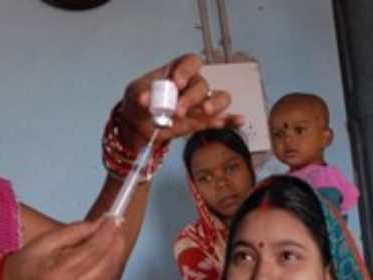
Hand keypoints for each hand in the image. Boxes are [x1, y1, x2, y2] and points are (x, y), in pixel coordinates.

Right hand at [1, 217, 125, 279]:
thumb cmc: (24, 266)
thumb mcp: (44, 242)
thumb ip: (74, 232)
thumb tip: (99, 224)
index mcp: (57, 275)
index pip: (91, 252)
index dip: (106, 234)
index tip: (113, 218)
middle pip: (104, 264)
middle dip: (115, 242)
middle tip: (118, 223)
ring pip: (107, 274)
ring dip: (116, 252)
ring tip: (117, 234)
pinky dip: (110, 264)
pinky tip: (110, 250)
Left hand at [120, 53, 243, 148]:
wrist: (139, 125)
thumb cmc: (140, 102)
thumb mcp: (134, 94)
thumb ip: (140, 94)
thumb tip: (145, 99)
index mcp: (177, 71)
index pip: (190, 62)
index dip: (186, 70)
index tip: (176, 84)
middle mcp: (192, 85)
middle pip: (202, 85)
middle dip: (192, 98)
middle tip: (179, 111)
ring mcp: (200, 103)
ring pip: (219, 97)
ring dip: (215, 104)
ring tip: (205, 112)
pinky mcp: (202, 121)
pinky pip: (221, 119)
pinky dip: (230, 120)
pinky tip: (238, 121)